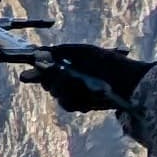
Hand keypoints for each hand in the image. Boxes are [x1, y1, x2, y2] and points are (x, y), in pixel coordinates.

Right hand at [20, 42, 154, 114]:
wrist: (130, 84)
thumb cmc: (109, 64)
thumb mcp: (85, 53)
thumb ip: (62, 51)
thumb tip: (40, 52)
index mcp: (70, 61)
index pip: (46, 66)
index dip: (37, 71)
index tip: (26, 76)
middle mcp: (71, 76)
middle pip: (49, 82)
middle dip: (55, 82)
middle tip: (68, 80)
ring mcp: (76, 90)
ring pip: (59, 94)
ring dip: (69, 92)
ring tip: (85, 89)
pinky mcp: (83, 103)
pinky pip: (69, 104)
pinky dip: (77, 102)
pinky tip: (89, 100)